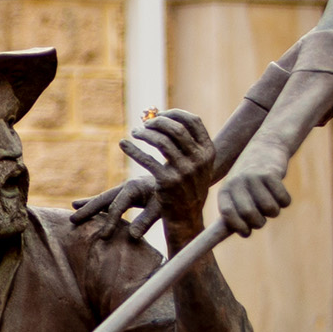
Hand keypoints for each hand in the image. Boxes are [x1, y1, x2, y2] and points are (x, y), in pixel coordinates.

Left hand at [69, 110, 216, 243]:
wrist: (187, 217)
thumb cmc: (188, 186)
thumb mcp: (198, 164)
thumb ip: (188, 143)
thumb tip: (163, 117)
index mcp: (208, 152)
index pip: (193, 121)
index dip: (175, 113)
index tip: (160, 114)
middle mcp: (199, 160)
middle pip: (176, 129)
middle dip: (157, 122)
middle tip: (145, 124)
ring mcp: (184, 171)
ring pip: (161, 141)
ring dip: (144, 134)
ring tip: (135, 133)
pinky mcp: (168, 182)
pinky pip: (147, 160)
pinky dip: (133, 149)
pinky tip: (124, 144)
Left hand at [214, 139, 293, 235]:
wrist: (265, 146)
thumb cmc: (249, 180)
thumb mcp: (237, 194)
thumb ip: (236, 214)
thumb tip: (243, 233)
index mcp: (225, 191)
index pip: (227, 214)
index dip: (238, 227)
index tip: (246, 232)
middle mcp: (236, 183)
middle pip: (250, 215)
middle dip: (259, 222)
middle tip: (262, 217)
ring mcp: (254, 178)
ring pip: (270, 209)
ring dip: (274, 211)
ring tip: (271, 202)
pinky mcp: (271, 174)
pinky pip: (283, 200)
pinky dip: (285, 201)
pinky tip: (281, 194)